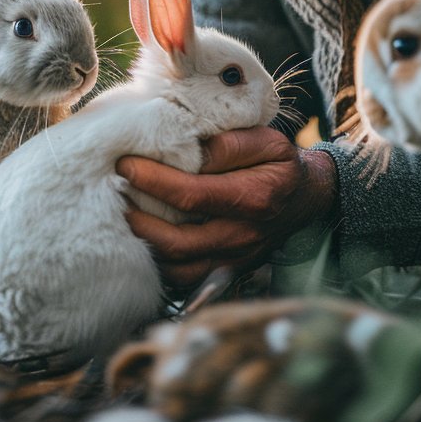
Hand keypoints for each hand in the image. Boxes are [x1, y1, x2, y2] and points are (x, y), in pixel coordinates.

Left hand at [116, 126, 337, 289]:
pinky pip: (186, 281)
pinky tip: (142, 242)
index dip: (155, 181)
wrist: (306, 199)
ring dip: (146, 246)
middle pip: (180, 241)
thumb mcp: (268, 140)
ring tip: (122, 218)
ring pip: (179, 268)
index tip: (126, 165)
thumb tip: (193, 151)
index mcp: (253, 198)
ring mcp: (234, 260)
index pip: (193, 194)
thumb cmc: (281, 164)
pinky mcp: (227, 272)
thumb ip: (231, 143)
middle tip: (114, 194)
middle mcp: (243, 236)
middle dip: (140, 219)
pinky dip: (160, 265)